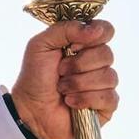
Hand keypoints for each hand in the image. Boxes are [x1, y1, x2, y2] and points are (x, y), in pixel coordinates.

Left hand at [11, 19, 118, 138]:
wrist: (30, 109)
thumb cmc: (35, 76)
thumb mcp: (41, 44)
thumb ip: (66, 29)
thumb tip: (96, 29)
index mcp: (84, 44)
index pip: (105, 30)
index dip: (93, 36)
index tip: (73, 45)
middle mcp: (97, 62)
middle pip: (107, 54)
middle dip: (79, 64)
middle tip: (60, 71)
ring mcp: (103, 84)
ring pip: (108, 76)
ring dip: (78, 84)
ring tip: (62, 89)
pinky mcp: (106, 105)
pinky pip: (109, 97)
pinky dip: (85, 99)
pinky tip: (71, 102)